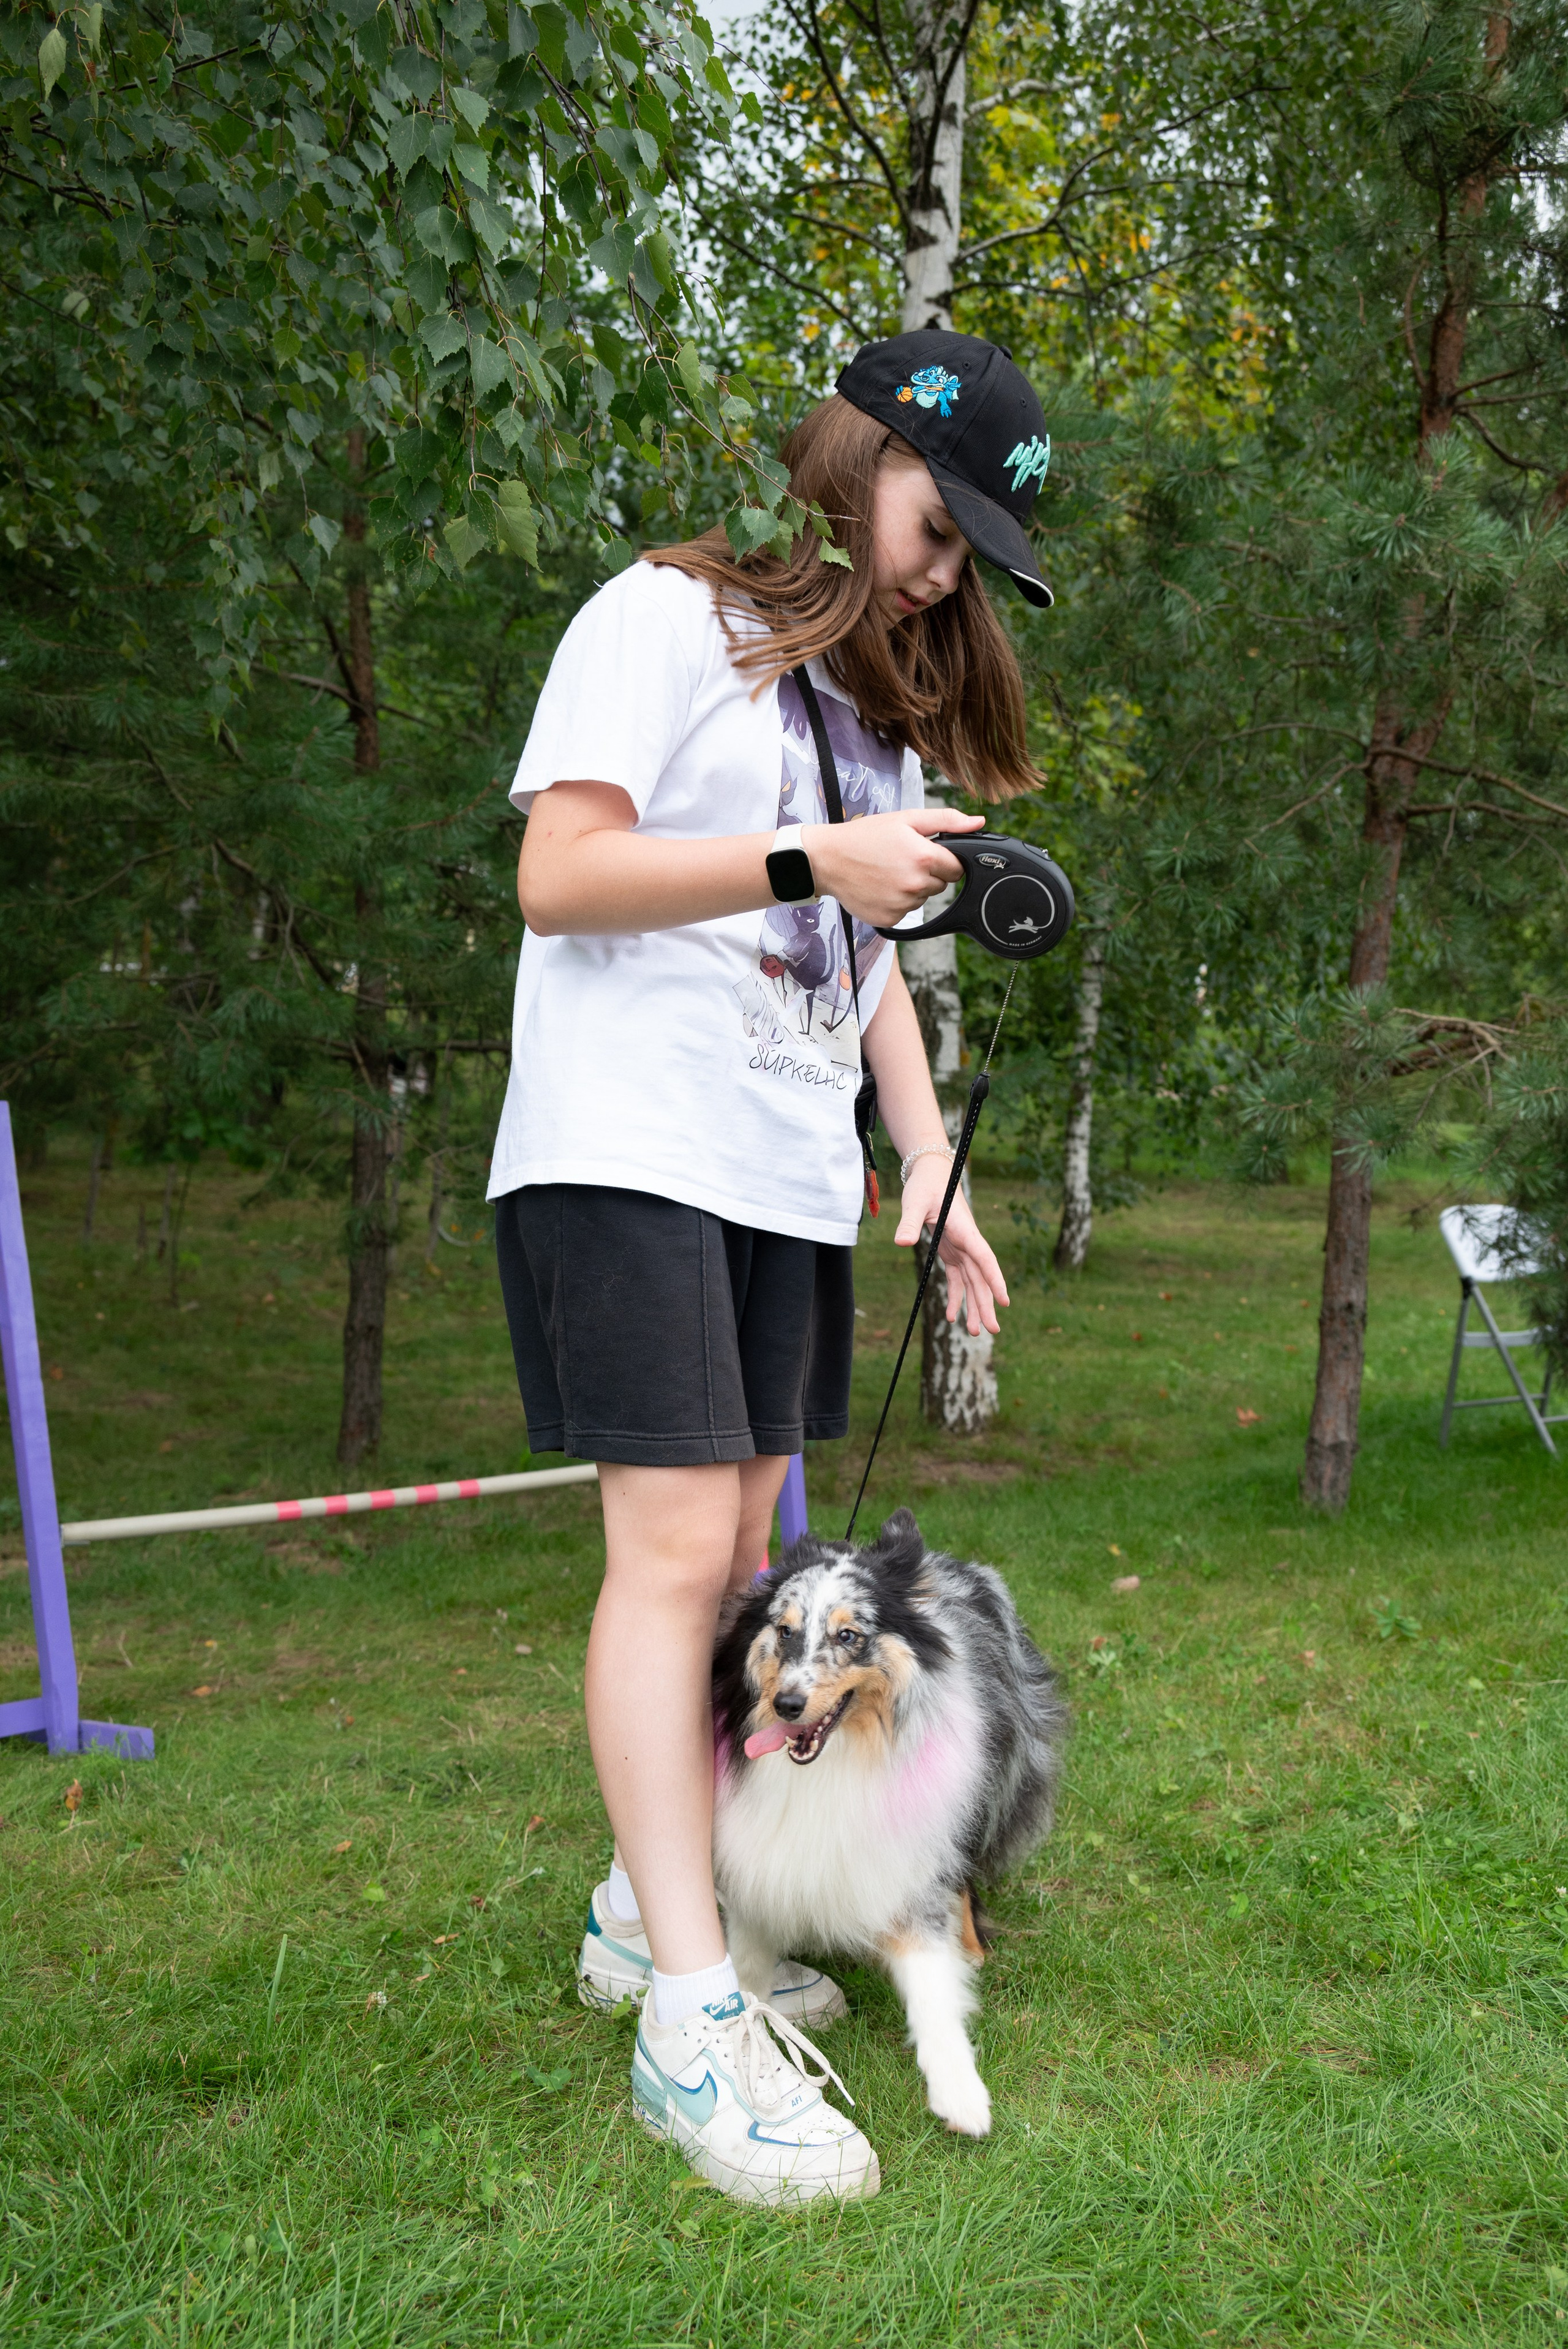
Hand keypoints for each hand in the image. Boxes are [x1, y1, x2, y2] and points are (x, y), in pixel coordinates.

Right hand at [809, 808, 983, 930]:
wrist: (826, 860)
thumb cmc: (864, 836)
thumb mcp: (906, 819)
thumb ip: (946, 821)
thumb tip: (978, 823)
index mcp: (924, 858)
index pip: (957, 868)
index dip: (943, 860)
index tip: (925, 853)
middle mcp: (916, 885)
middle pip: (940, 885)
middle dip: (927, 873)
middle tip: (901, 860)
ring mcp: (902, 905)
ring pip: (922, 899)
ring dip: (911, 888)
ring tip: (887, 872)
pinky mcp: (889, 919)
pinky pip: (905, 912)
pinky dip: (896, 901)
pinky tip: (880, 887)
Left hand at [892, 1156, 1009, 1336]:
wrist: (931, 1173)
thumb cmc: (925, 1184)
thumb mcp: (915, 1201)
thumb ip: (910, 1222)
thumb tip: (901, 1242)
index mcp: (964, 1230)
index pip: (984, 1259)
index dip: (995, 1280)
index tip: (1005, 1301)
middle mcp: (968, 1242)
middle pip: (981, 1277)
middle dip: (987, 1304)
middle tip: (992, 1330)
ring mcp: (962, 1248)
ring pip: (972, 1282)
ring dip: (974, 1306)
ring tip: (975, 1332)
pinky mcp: (952, 1250)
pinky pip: (958, 1278)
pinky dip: (956, 1297)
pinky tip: (951, 1316)